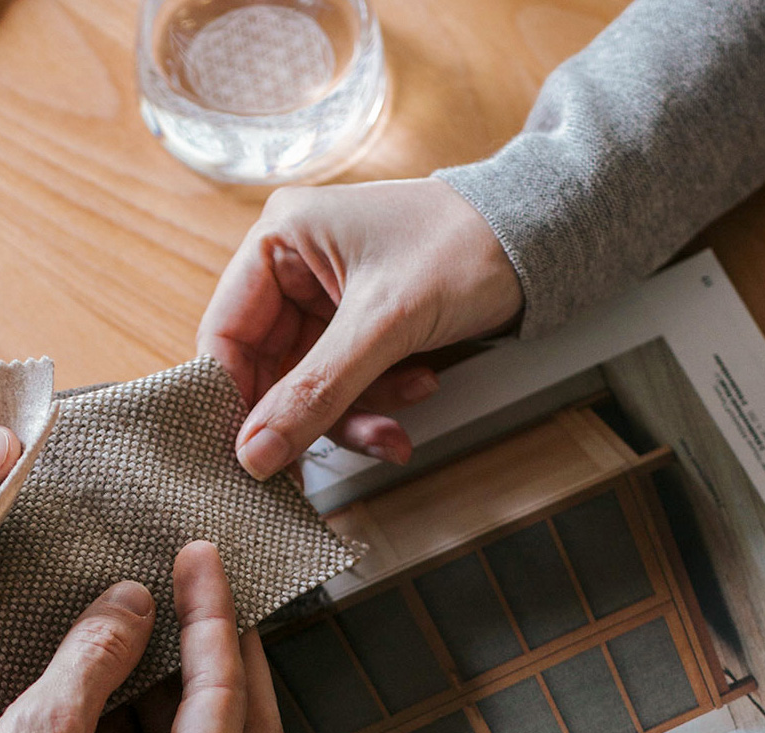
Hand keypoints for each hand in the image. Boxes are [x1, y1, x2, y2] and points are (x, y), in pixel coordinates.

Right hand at [0, 541, 282, 732]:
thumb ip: (97, 658)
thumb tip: (133, 602)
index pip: (225, 696)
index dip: (212, 614)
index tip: (201, 556)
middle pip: (237, 726)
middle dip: (217, 651)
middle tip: (198, 583)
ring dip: (170, 686)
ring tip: (139, 623)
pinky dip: (135, 724)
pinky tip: (102, 684)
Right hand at [201, 177, 523, 479]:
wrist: (539, 238)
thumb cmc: (464, 245)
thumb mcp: (383, 323)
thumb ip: (316, 392)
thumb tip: (255, 454)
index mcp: (278, 240)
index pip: (225, 335)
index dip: (235, 399)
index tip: (251, 455)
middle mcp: (294, 267)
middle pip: (269, 370)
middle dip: (312, 416)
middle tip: (327, 462)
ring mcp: (327, 299)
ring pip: (312, 386)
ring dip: (354, 415)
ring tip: (394, 430)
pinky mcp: (360, 325)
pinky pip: (347, 382)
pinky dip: (378, 401)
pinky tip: (419, 389)